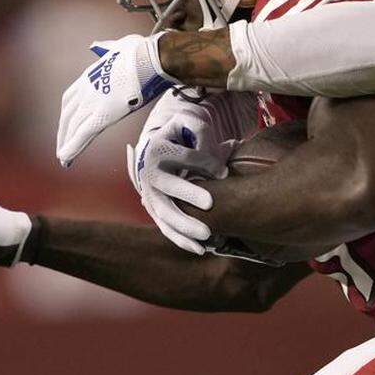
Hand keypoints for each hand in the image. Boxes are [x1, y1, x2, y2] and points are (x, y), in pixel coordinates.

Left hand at [57, 33, 174, 166]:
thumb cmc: (140, 51)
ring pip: (74, 127)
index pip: (70, 98)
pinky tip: (66, 158)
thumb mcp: (117, 46)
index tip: (67, 122)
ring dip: (67, 143)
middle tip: (62, 146)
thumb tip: (97, 46)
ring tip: (64, 159)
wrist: (151, 58)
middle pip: (68, 115)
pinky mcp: (103, 114)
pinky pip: (84, 134)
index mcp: (89, 75)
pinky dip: (73, 147)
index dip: (67, 113)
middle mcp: (86, 90)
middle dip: (64, 131)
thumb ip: (106, 49)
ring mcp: (93, 102)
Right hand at [128, 91, 236, 254]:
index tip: (224, 172)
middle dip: (188, 194)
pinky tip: (200, 249)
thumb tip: (216, 154)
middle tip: (209, 204)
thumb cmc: (178, 136)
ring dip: (184, 225)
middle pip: (168, 186)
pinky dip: (180, 239)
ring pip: (165, 212)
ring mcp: (150, 194)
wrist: (153, 150)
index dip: (205, 164)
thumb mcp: (186, 125)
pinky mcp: (154, 210)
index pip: (185, 156)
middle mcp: (150, 173)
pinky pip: (165, 228)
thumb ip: (200, 131)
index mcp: (158, 148)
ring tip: (207, 235)